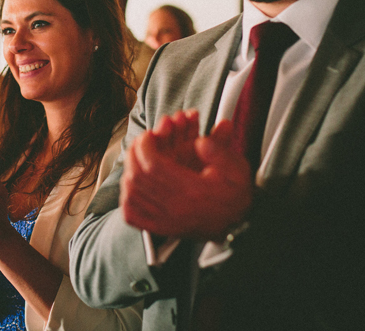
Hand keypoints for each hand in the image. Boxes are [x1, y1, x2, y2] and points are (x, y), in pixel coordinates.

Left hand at [121, 117, 252, 239]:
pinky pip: (132, 215)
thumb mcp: (237, 169)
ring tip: (134, 159)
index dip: (146, 146)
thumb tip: (200, 141)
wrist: (238, 227)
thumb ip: (219, 151)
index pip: (154, 166)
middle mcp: (175, 208)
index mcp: (192, 191)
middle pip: (138, 178)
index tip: (148, 135)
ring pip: (131, 195)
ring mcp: (165, 221)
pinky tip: (131, 186)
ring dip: (128, 172)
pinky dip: (126, 198)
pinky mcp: (161, 229)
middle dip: (134, 155)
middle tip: (139, 143)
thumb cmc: (235, 195)